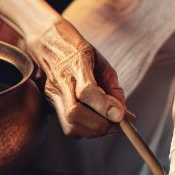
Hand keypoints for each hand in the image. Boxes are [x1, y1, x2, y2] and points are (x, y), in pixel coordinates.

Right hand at [23, 16, 130, 137]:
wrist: (48, 42)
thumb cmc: (79, 51)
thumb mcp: (101, 62)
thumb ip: (114, 89)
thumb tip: (127, 116)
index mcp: (76, 63)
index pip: (87, 91)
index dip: (104, 106)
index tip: (120, 116)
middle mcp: (60, 81)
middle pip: (75, 114)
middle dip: (100, 125)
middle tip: (116, 123)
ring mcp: (52, 94)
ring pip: (69, 125)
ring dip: (93, 131)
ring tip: (106, 123)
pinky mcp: (49, 103)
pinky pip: (68, 125)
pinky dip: (84, 129)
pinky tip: (93, 121)